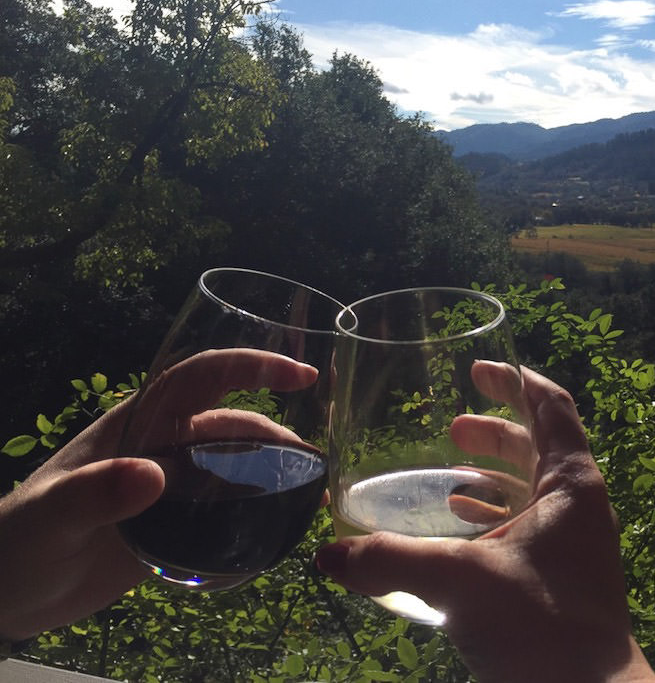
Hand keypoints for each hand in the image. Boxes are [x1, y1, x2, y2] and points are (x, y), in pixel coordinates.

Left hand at [0, 349, 317, 641]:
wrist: (8, 594)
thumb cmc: (21, 541)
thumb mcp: (51, 516)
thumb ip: (95, 493)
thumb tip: (154, 474)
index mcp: (137, 423)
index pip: (203, 377)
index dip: (252, 366)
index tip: (302, 375)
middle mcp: (163, 445)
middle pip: (235, 425)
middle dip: (281, 437)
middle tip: (318, 467)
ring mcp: (173, 485)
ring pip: (239, 467)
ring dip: (277, 476)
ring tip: (313, 497)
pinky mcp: (177, 524)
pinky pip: (229, 510)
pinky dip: (260, 514)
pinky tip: (282, 530)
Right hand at [316, 365, 654, 681]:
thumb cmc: (539, 626)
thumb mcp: (458, 582)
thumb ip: (389, 562)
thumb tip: (326, 556)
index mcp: (571, 484)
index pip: (551, 406)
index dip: (514, 381)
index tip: (477, 370)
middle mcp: (580, 506)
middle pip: (540, 446)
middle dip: (495, 431)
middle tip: (450, 427)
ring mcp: (577, 544)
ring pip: (535, 490)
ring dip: (494, 477)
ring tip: (448, 480)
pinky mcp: (566, 578)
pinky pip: (531, 528)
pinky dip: (497, 518)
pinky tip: (461, 533)